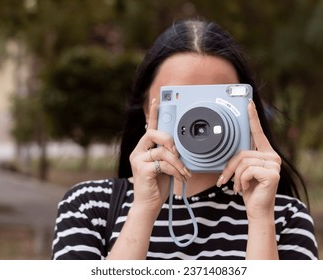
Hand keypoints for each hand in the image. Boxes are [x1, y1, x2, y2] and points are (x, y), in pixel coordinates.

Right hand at [129, 98, 191, 213]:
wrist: (149, 205)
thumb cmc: (158, 186)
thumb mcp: (166, 166)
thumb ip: (168, 154)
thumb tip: (179, 146)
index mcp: (143, 149)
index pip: (149, 127)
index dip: (153, 113)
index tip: (156, 99)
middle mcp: (137, 152)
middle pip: (154, 133)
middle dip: (170, 141)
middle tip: (180, 153)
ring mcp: (137, 160)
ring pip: (163, 151)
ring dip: (178, 162)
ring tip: (185, 173)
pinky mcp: (142, 169)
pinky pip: (163, 163)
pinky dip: (175, 170)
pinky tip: (179, 178)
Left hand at [218, 99, 280, 219]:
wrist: (256, 209)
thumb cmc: (249, 190)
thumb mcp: (243, 172)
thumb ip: (241, 159)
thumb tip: (232, 152)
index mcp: (265, 153)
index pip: (257, 133)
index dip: (252, 117)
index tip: (248, 103)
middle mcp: (272, 156)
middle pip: (242, 153)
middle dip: (230, 168)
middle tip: (226, 181)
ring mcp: (274, 164)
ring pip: (243, 162)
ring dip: (235, 177)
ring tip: (238, 187)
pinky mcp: (273, 174)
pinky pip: (248, 171)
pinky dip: (241, 181)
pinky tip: (246, 188)